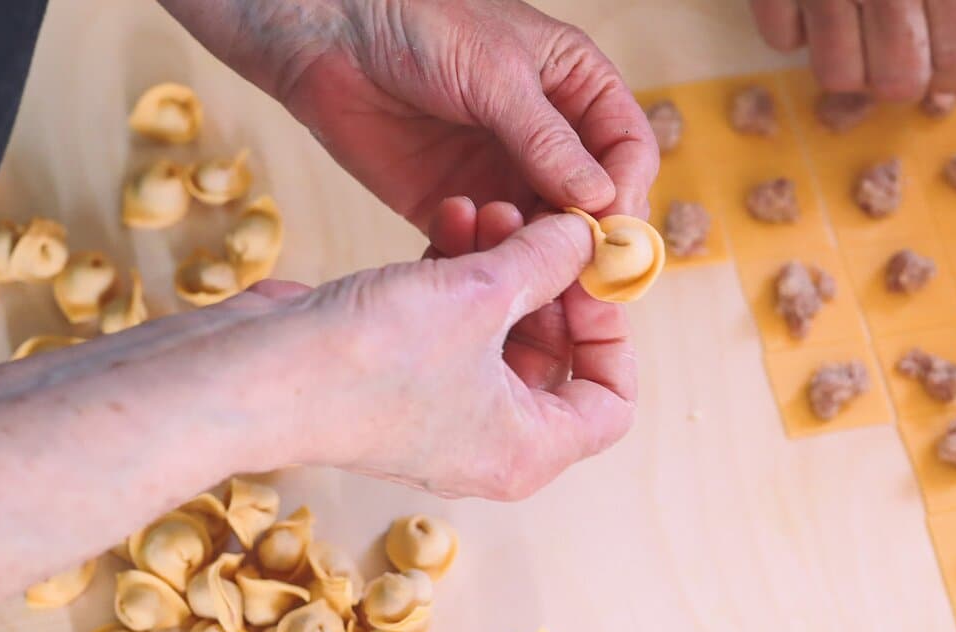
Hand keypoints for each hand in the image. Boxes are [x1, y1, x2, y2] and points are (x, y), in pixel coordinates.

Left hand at [165, 0, 657, 228]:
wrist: (328, 38)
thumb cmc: (418, 24)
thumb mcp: (494, 72)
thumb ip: (547, 138)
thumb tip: (602, 198)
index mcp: (575, 89)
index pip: (627, 150)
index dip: (627, 193)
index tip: (611, 232)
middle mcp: (548, 139)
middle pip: (593, 204)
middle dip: (590, 242)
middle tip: (582, 282)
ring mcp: (505, 174)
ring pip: (546, 233)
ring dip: (543, 258)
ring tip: (531, 276)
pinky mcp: (461, 205)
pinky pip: (493, 244)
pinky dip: (495, 259)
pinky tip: (483, 259)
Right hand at [266, 199, 636, 498]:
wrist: (252, 377)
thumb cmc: (367, 362)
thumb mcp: (481, 295)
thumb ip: (546, 260)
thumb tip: (588, 236)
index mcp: (526, 451)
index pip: (610, 405)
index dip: (612, 337)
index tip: (591, 279)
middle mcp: (489, 441)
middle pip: (555, 359)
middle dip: (548, 283)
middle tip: (541, 224)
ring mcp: (441, 411)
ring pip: (499, 332)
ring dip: (501, 266)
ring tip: (486, 207)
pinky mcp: (400, 378)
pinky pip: (452, 325)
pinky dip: (458, 276)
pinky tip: (449, 220)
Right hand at [750, 0, 955, 104]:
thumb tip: (950, 65)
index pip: (954, 54)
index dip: (951, 77)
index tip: (945, 81)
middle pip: (894, 82)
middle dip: (898, 80)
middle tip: (896, 59)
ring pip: (835, 75)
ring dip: (845, 60)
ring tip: (850, 29)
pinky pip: (783, 40)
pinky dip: (794, 28)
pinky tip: (806, 2)